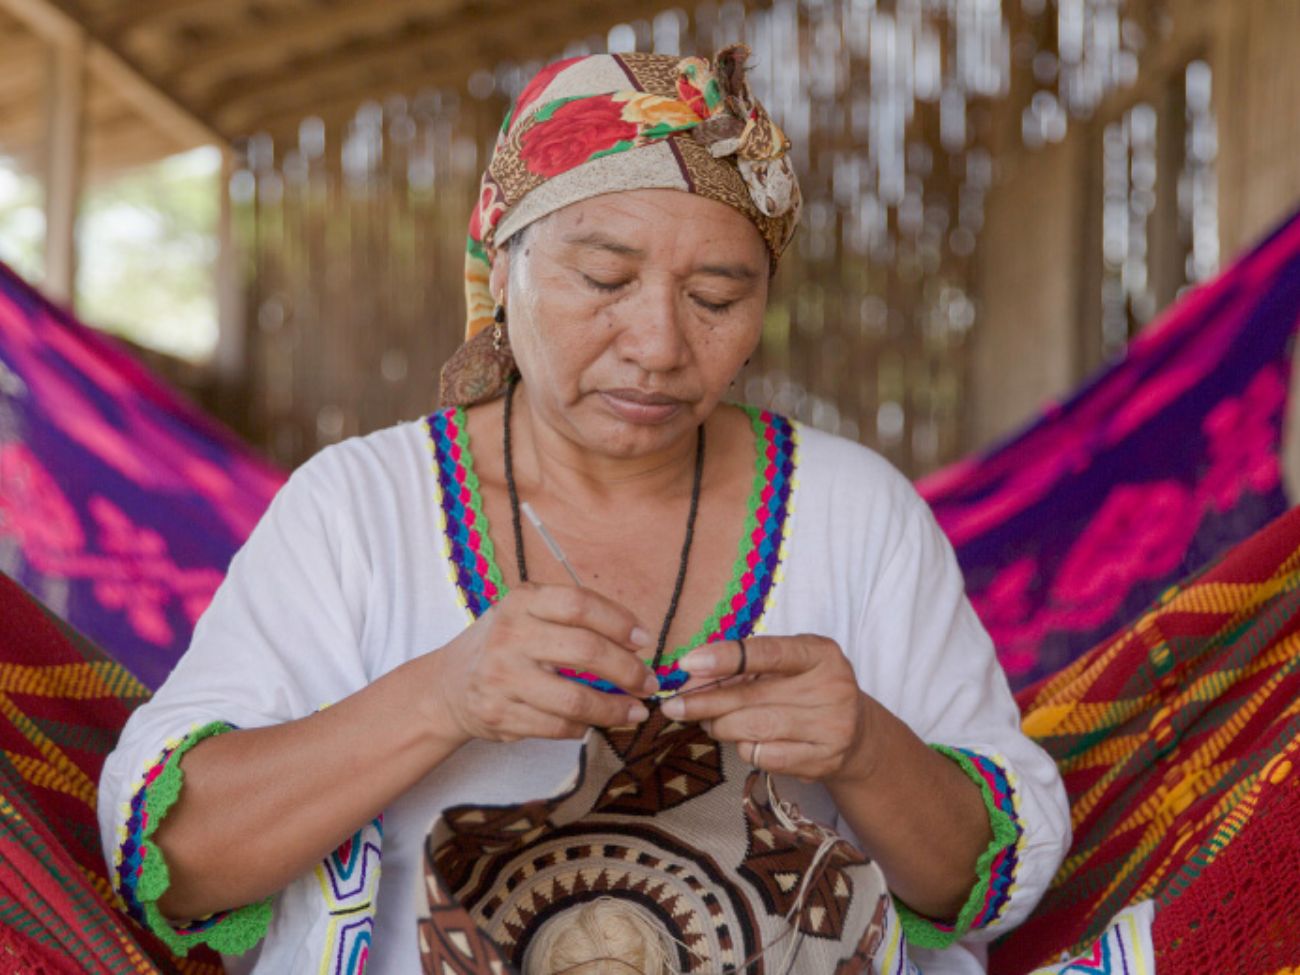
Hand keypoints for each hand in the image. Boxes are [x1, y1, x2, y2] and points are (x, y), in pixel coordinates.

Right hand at [425, 583, 659, 745]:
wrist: (448, 685)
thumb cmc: (505, 645)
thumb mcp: (527, 614)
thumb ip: (572, 619)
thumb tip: (635, 643)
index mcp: (522, 601)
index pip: (579, 604)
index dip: (619, 622)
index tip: (644, 641)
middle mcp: (509, 635)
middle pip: (585, 651)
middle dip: (627, 670)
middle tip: (648, 683)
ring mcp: (501, 677)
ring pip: (574, 699)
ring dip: (614, 709)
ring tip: (634, 711)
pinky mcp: (498, 714)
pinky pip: (557, 727)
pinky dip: (583, 727)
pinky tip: (593, 723)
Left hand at [660, 635, 873, 783]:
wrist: (857, 732)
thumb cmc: (807, 688)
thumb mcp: (785, 665)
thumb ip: (744, 666)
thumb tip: (693, 675)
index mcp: (820, 653)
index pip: (766, 652)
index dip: (724, 658)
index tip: (688, 664)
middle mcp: (832, 687)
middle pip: (753, 697)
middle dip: (706, 702)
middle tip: (675, 706)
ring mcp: (831, 727)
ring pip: (755, 729)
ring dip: (720, 726)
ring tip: (707, 722)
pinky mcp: (823, 759)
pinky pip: (765, 756)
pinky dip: (744, 748)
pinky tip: (742, 740)